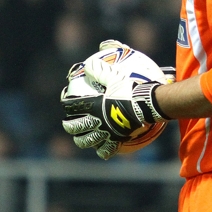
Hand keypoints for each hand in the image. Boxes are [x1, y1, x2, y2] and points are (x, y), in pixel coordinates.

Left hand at [61, 40, 174, 159]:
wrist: (147, 104)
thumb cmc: (131, 88)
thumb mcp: (115, 74)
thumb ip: (100, 67)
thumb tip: (89, 60)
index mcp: (93, 105)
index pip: (73, 105)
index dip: (66, 103)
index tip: (64, 100)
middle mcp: (96, 120)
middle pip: (77, 126)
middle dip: (70, 126)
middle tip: (69, 124)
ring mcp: (106, 132)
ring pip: (89, 141)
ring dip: (83, 140)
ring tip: (81, 140)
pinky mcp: (117, 140)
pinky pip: (108, 149)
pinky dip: (104, 151)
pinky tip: (103, 152)